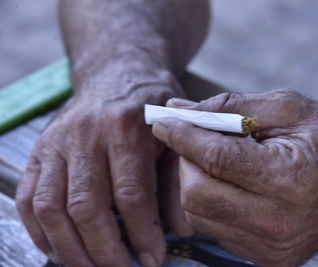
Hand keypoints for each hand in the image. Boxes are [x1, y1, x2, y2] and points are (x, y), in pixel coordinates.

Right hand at [16, 72, 192, 266]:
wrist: (117, 73)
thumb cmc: (150, 105)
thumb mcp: (174, 135)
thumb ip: (177, 181)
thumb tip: (182, 229)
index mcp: (126, 128)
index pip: (132, 194)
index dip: (143, 234)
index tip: (153, 258)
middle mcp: (85, 135)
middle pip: (87, 206)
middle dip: (105, 251)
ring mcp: (56, 142)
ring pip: (51, 208)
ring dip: (70, 249)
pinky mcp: (39, 150)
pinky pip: (28, 198)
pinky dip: (41, 232)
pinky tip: (61, 248)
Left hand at [152, 91, 317, 265]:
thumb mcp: (288, 108)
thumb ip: (231, 106)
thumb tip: (181, 108)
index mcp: (288, 179)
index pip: (215, 158)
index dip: (182, 136)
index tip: (163, 121)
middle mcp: (277, 222)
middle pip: (196, 194)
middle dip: (185, 162)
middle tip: (194, 140)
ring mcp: (271, 247)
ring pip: (200, 216)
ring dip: (195, 183)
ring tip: (215, 161)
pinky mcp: (268, 259)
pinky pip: (217, 229)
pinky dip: (213, 203)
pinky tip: (231, 184)